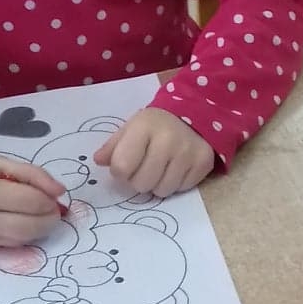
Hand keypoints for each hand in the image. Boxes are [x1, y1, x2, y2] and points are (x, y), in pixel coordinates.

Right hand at [0, 154, 66, 248]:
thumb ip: (33, 174)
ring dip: (39, 230)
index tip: (53, 196)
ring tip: (41, 215)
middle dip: (49, 219)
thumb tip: (60, 192)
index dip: (48, 201)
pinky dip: (23, 235)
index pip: (31, 202)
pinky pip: (10, 244)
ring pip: (22, 239)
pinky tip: (23, 222)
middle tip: (55, 210)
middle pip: (29, 226)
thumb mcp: (1, 162)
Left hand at [93, 108, 213, 197]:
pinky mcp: (204, 164)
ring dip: (158, 184)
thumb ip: (113, 146)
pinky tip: (177, 168)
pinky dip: (176, 183)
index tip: (126, 163)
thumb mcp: (132, 127)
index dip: (120, 170)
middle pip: (141, 183)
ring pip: (162, 191)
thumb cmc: (156, 124)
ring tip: (161, 168)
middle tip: (145, 167)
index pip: (122, 167)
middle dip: (139, 180)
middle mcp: (167, 140)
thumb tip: (98, 161)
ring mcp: (188, 153)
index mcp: (144, 127)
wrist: (196, 112)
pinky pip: (181, 189)